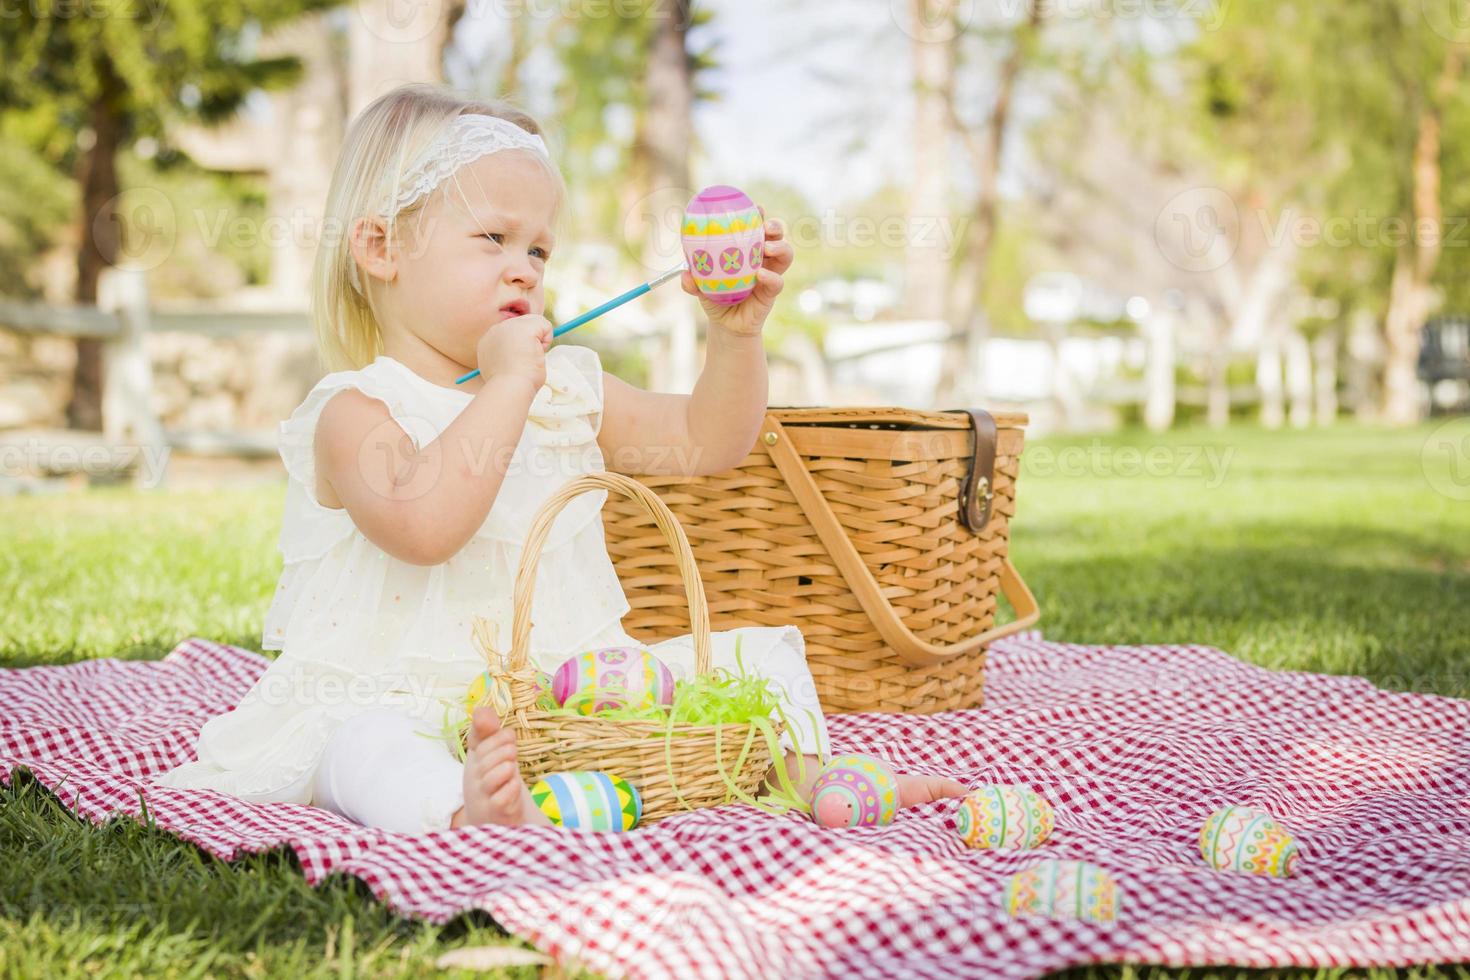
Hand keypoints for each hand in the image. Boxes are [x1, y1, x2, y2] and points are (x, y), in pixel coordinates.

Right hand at [477, 314, 551, 391]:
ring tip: (529, 359)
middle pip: (523, 326)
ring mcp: (508, 326)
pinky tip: (536, 354)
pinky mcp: (523, 326)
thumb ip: (511, 357)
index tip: (517, 363)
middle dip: (530, 343)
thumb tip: (530, 353)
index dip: (521, 348)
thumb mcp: (505, 369)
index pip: (512, 336)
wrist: (509, 388)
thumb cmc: (510, 387)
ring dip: (538, 343)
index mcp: (487, 343)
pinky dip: (547, 340)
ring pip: (534, 323)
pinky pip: (545, 325)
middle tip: (524, 363)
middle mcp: (495, 330)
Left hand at [681, 205, 792, 338]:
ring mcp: (770, 273)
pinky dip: (771, 276)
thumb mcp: (700, 287)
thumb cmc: (715, 298)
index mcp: (746, 249)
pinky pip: (777, 281)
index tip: (755, 207)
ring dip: (780, 246)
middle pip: (777, 235)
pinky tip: (761, 275)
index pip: (756, 227)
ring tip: (767, 248)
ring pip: (786, 254)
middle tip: (765, 226)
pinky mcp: (772, 292)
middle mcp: (761, 258)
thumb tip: (686, 274)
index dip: (758, 215)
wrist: (725, 324)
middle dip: (775, 226)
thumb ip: (692, 281)